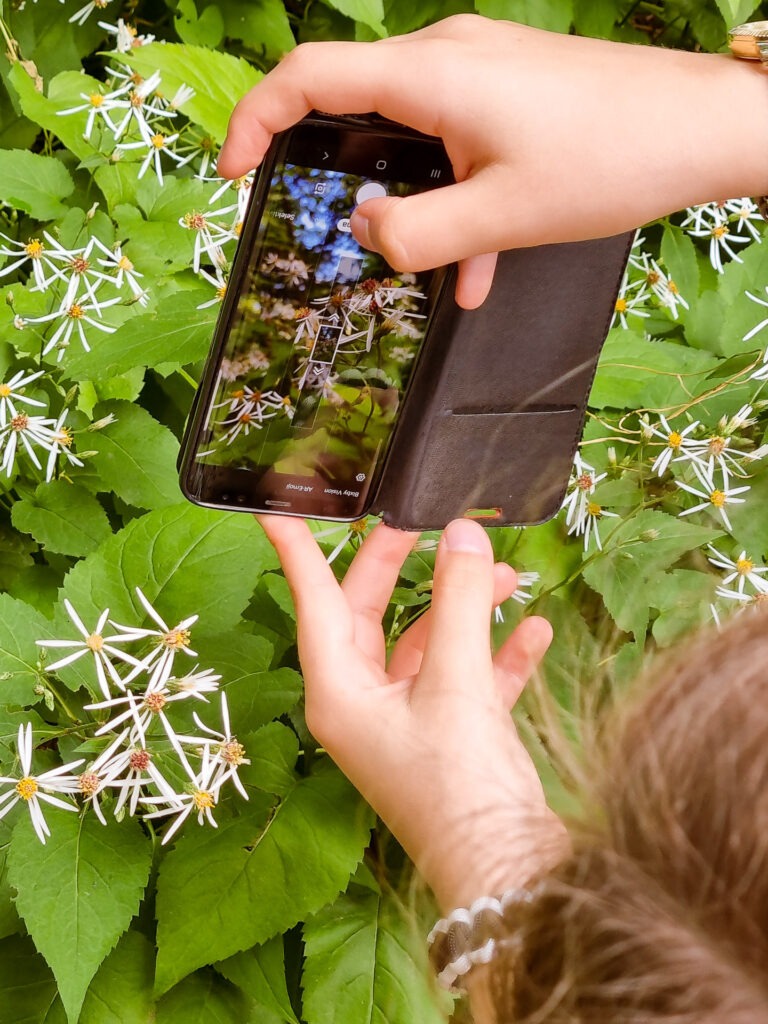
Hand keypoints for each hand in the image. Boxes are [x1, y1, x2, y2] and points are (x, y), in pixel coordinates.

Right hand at [219, 14, 767, 308]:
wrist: (702, 128)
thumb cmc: (609, 160)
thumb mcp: (501, 217)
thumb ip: (417, 234)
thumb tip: (363, 233)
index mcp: (432, 74)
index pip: (309, 75)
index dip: (255, 119)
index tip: (233, 171)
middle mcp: (447, 57)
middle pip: (353, 100)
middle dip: (328, 168)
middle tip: (313, 221)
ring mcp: (480, 70)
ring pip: (410, 134)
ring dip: (406, 200)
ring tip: (420, 265)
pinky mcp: (508, 91)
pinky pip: (456, 142)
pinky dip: (453, 199)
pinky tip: (479, 267)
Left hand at [257, 514, 567, 910]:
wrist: (506, 873)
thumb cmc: (460, 786)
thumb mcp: (456, 684)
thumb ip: (460, 602)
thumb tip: (462, 535)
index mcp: (339, 692)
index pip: (312, 604)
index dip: (298, 552)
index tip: (281, 508)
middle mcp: (364, 704)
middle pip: (372, 614)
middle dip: (403, 568)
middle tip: (427, 522)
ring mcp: (408, 721)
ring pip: (427, 643)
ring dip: (465, 608)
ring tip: (507, 574)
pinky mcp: (450, 736)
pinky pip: (467, 677)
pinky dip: (497, 652)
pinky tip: (535, 630)